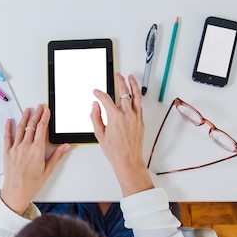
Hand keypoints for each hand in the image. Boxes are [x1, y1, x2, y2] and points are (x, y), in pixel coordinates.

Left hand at [1, 105, 69, 214]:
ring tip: (28, 110)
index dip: (45, 118)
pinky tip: (10, 121)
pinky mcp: (7, 152)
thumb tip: (65, 146)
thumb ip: (57, 156)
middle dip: (36, 114)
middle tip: (40, 107)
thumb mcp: (48, 170)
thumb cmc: (32, 183)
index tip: (47, 111)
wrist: (16, 192)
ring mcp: (15, 148)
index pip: (42, 129)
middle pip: (32, 126)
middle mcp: (25, 147)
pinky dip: (8, 127)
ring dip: (25, 118)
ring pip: (20, 128)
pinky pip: (7, 136)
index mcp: (37, 150)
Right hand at [91, 73, 152, 196]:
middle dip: (120, 81)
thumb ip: (95, 117)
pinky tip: (134, 94)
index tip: (96, 92)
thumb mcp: (99, 134)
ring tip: (130, 77)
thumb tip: (95, 106)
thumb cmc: (115, 151)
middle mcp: (127, 115)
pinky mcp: (141, 121)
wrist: (128, 161)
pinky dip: (137, 96)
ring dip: (133, 85)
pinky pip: (139, 105)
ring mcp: (136, 117)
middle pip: (124, 92)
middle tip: (117, 75)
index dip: (99, 94)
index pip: (105, 99)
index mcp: (115, 117)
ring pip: (136, 96)